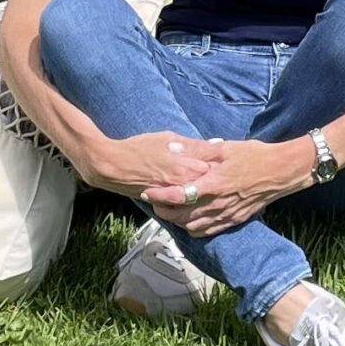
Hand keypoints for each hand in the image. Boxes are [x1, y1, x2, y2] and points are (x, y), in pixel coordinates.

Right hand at [84, 130, 224, 198]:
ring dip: (208, 193)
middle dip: (219, 179)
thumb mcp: (167, 138)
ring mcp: (174, 196)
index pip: (215, 166)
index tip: (232, 161)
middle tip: (228, 175)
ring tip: (215, 188)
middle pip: (210, 184)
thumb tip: (216, 144)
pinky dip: (194, 203)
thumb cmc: (138, 148)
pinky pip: (185, 207)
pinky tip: (198, 199)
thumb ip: (193, 145)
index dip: (225, 164)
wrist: (112, 167)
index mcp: (186, 164)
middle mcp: (182, 183)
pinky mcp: (166, 204)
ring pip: (199, 198)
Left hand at [142, 139, 313, 235]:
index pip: (178, 195)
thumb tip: (174, 149)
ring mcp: (226, 215)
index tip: (147, 191)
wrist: (281, 172)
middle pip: (181, 215)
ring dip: (176, 221)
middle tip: (152, 202)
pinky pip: (207, 231)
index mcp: (213, 184)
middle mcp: (217, 204)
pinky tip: (188, 222)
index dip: (159, 195)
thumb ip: (197, 152)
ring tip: (166, 212)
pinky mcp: (234, 221)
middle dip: (163, 211)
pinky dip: (193, 229)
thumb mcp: (224, 148)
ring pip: (192, 226)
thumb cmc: (254, 156)